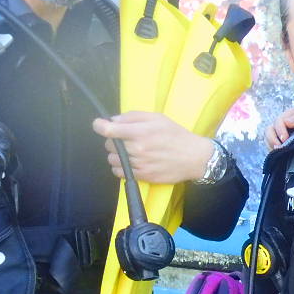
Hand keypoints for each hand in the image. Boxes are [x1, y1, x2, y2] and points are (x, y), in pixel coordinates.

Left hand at [92, 110, 217, 183]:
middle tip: (125, 138)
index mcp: (140, 132)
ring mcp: (139, 165)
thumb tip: (113, 120)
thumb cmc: (176, 134)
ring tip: (129, 151)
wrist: (193, 157)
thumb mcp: (158, 118)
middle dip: (113, 140)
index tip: (99, 124)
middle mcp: (137, 149)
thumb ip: (134, 117)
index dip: (99, 125)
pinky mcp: (142, 176)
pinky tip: (130, 162)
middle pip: (109, 145)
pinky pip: (119, 173)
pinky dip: (120, 167)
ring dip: (116, 155)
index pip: (109, 130)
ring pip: (112, 160)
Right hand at [265, 105, 293, 149]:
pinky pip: (273, 148)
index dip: (280, 130)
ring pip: (269, 138)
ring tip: (279, 152)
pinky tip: (281, 155)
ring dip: (271, 144)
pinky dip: (274, 151)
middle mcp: (285, 124)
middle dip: (272, 138)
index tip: (285, 139)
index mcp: (291, 115)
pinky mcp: (285, 146)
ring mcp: (284, 135)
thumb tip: (287, 122)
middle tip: (279, 147)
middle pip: (270, 130)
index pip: (279, 121)